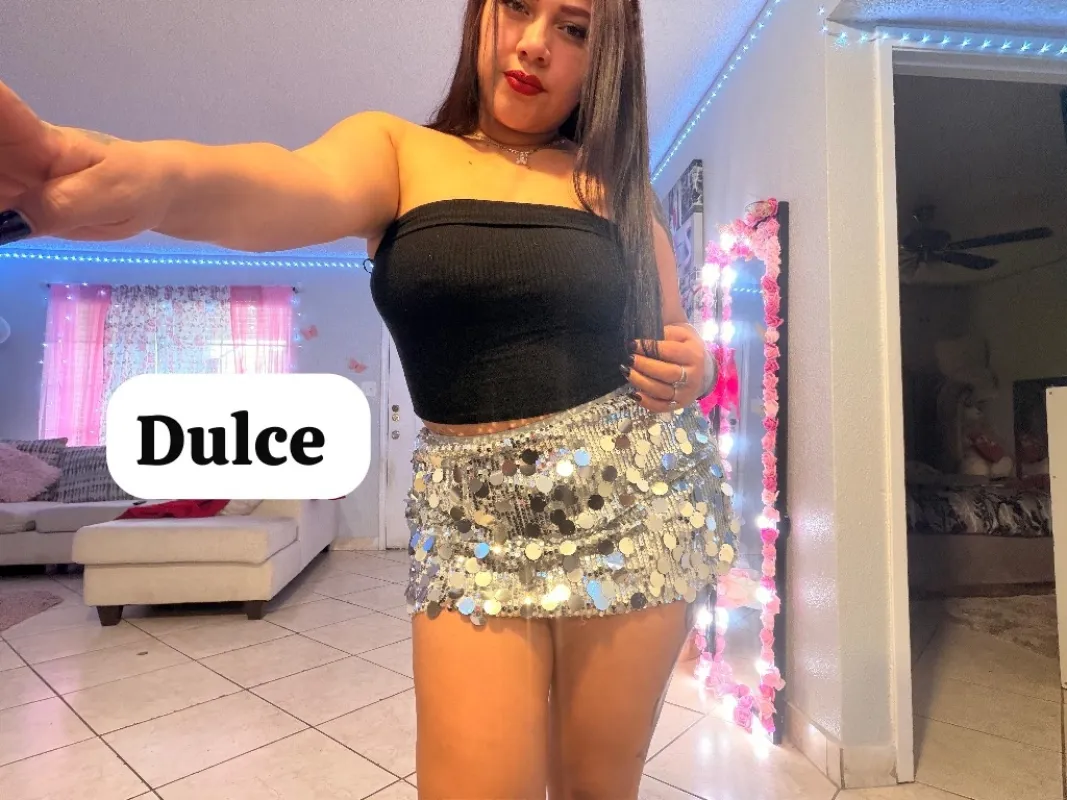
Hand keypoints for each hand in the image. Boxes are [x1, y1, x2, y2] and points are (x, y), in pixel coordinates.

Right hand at [0, 80, 173, 244]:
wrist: (154, 194)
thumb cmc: (136, 182)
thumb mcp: (105, 194)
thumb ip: (58, 206)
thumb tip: (8, 224)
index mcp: (36, 138)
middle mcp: (11, 152)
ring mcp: (9, 179)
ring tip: (4, 212)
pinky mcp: (15, 205)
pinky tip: (3, 231)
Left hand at [622, 323, 707, 412]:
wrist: (703, 368)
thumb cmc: (687, 346)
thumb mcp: (682, 332)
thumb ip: (667, 330)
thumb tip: (646, 333)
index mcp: (694, 354)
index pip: (671, 351)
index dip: (650, 347)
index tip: (632, 343)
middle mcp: (693, 376)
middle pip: (667, 373)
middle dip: (644, 366)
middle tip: (629, 358)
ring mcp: (686, 393)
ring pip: (662, 390)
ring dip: (641, 382)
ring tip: (626, 371)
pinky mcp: (679, 405)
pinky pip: (661, 407)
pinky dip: (646, 402)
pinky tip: (634, 393)